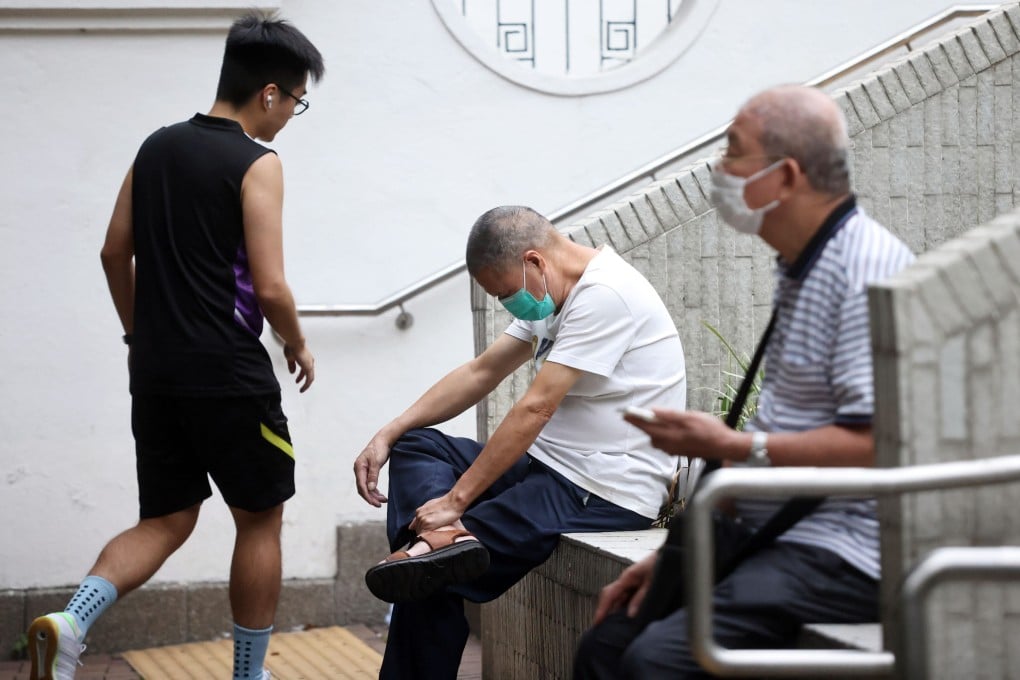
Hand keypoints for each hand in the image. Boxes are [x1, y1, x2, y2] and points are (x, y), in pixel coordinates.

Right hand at [284, 343, 314, 392]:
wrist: (295, 342)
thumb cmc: (292, 346)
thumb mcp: (290, 358)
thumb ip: (291, 365)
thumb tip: (292, 372)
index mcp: (306, 359)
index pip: (305, 369)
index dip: (301, 375)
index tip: (297, 379)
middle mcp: (309, 361)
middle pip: (309, 374)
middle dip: (304, 380)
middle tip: (300, 385)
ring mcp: (310, 364)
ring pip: (310, 378)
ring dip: (306, 384)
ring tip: (302, 389)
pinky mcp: (308, 367)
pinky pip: (309, 379)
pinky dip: (306, 384)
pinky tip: (303, 388)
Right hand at [354, 435, 391, 506]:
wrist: (383, 439)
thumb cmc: (380, 448)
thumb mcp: (377, 461)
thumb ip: (373, 475)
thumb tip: (370, 489)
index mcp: (359, 467)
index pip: (361, 486)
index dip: (368, 496)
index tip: (376, 503)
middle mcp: (359, 470)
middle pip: (362, 488)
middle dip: (371, 497)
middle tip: (380, 504)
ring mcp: (363, 471)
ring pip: (366, 487)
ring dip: (374, 495)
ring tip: (384, 500)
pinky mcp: (368, 471)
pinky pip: (369, 484)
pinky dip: (375, 490)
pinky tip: (381, 494)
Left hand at [409, 493, 465, 533]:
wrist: (453, 502)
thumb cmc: (446, 503)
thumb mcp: (431, 506)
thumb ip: (422, 514)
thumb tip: (411, 527)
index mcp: (419, 512)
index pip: (416, 526)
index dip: (424, 530)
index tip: (431, 530)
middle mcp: (419, 516)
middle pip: (418, 531)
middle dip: (426, 533)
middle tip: (436, 532)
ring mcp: (423, 520)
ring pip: (421, 534)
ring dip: (428, 536)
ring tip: (437, 533)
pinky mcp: (428, 524)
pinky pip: (425, 535)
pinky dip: (430, 537)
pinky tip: (437, 535)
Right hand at [593, 552, 657, 624]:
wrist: (670, 554)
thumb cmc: (661, 564)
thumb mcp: (652, 584)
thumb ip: (640, 599)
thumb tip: (629, 615)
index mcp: (627, 578)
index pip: (609, 595)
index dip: (602, 609)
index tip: (596, 622)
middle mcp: (625, 580)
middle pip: (610, 597)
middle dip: (604, 611)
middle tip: (601, 628)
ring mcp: (630, 582)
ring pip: (618, 598)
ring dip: (614, 611)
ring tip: (612, 627)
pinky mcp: (636, 584)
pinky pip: (626, 597)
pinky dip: (623, 607)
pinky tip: (626, 617)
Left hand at [624, 409, 740, 460]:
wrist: (724, 447)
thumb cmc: (710, 431)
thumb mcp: (691, 417)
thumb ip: (670, 415)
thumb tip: (653, 412)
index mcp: (672, 435)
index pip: (647, 426)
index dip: (635, 419)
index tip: (625, 413)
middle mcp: (670, 444)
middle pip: (649, 433)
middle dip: (640, 423)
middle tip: (630, 414)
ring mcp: (674, 449)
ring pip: (655, 439)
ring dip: (650, 429)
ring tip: (646, 419)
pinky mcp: (678, 452)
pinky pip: (662, 443)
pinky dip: (659, 435)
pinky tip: (664, 429)